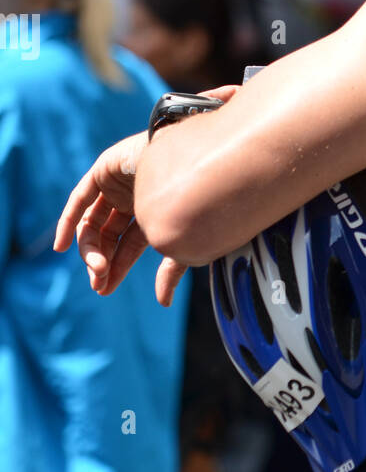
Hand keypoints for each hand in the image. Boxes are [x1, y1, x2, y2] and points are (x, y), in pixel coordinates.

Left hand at [54, 130, 185, 303]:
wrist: (196, 172)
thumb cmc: (196, 207)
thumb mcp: (182, 243)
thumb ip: (170, 271)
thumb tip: (162, 303)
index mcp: (156, 212)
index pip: (130, 244)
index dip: (117, 267)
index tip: (105, 289)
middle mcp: (136, 197)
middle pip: (109, 234)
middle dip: (101, 260)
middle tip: (99, 282)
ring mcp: (119, 183)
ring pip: (94, 220)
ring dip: (90, 247)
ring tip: (96, 267)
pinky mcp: (105, 169)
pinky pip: (80, 198)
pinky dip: (68, 221)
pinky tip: (62, 245)